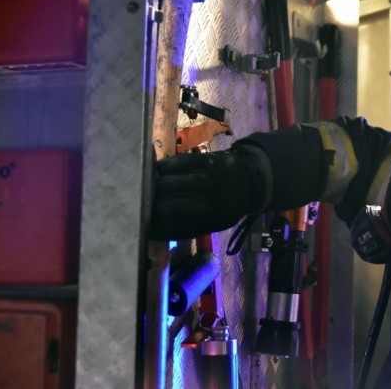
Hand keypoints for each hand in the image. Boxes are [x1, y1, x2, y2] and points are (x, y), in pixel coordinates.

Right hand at [150, 144, 269, 239]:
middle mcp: (213, 203)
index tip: (142, 225)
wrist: (256, 179)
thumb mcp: (216, 222)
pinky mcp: (210, 161)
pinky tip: (155, 170)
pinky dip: (167, 167)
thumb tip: (154, 229)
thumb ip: (189, 227)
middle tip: (135, 206)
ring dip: (155, 187)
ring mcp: (211, 180)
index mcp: (214, 221)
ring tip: (140, 189)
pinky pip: (184, 163)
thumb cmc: (229, 204)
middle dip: (152, 207)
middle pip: (174, 207)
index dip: (158, 227)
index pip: (179, 227)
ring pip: (177, 185)